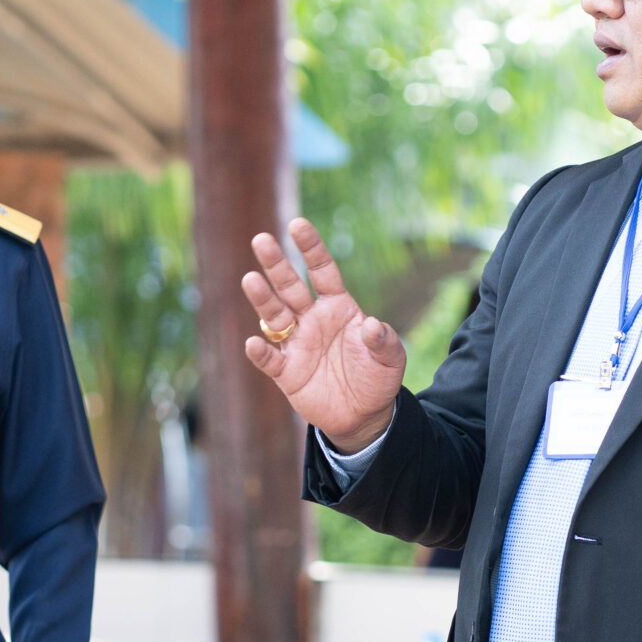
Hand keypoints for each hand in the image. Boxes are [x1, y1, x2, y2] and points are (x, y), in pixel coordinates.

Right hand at [240, 218, 405, 452]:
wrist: (364, 415)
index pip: (322, 271)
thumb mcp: (391, 359)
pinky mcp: (286, 372)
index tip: (297, 225)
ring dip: (263, 299)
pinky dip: (261, 351)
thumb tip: (373, 326)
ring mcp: (297, 344)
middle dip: (276, 264)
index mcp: (338, 307)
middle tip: (262, 240)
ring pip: (274, 316)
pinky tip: (254, 343)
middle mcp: (312, 319)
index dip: (310, 248)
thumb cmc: (377, 378)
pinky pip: (270, 359)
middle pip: (290, 286)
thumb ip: (385, 341)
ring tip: (250, 280)